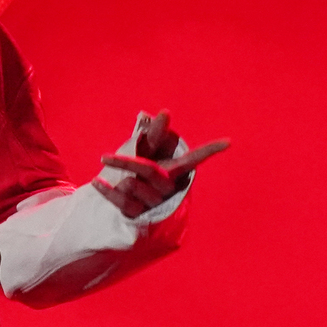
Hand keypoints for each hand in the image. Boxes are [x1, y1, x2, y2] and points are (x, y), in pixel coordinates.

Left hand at [92, 109, 228, 218]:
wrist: (127, 201)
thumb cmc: (142, 170)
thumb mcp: (146, 152)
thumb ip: (154, 134)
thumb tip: (163, 112)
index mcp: (174, 170)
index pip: (195, 158)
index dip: (211, 149)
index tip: (228, 141)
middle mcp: (168, 188)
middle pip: (149, 171)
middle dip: (126, 163)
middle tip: (104, 157)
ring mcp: (155, 203)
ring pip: (132, 185)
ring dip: (119, 180)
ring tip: (118, 181)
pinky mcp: (139, 215)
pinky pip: (121, 202)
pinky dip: (107, 191)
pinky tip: (97, 182)